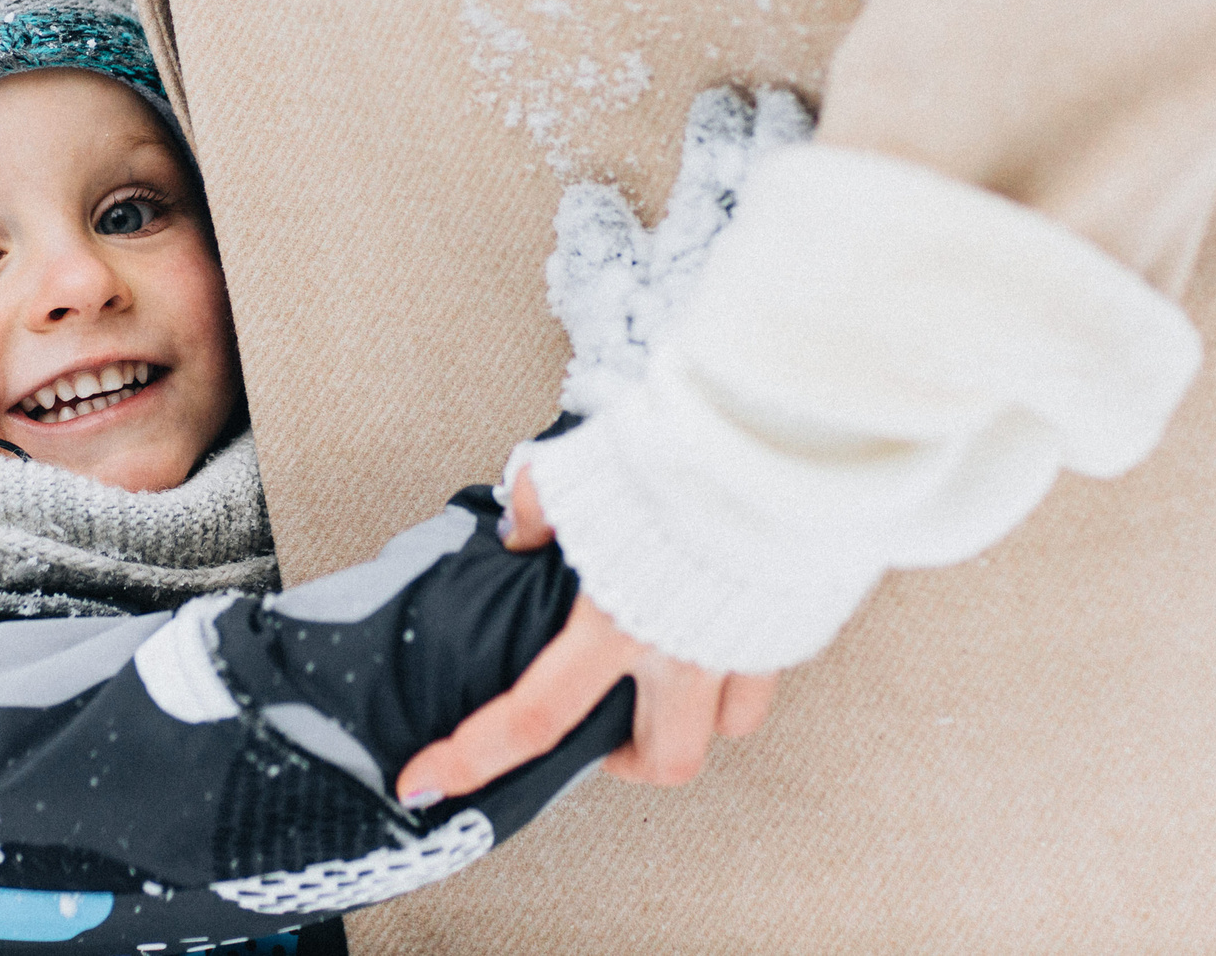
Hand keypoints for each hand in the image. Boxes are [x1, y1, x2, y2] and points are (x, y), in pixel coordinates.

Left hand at [393, 471, 777, 804]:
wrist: (779, 433)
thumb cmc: (679, 449)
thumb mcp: (574, 470)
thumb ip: (535, 508)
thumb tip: (517, 537)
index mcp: (612, 620)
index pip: (532, 716)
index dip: (471, 759)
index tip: (424, 781)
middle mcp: (681, 651)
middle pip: (661, 762)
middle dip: (627, 761)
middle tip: (601, 728)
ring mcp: (744, 646)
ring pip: (722, 728)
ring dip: (689, 719)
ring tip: (663, 681)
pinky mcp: (791, 624)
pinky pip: (763, 673)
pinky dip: (735, 669)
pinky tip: (716, 631)